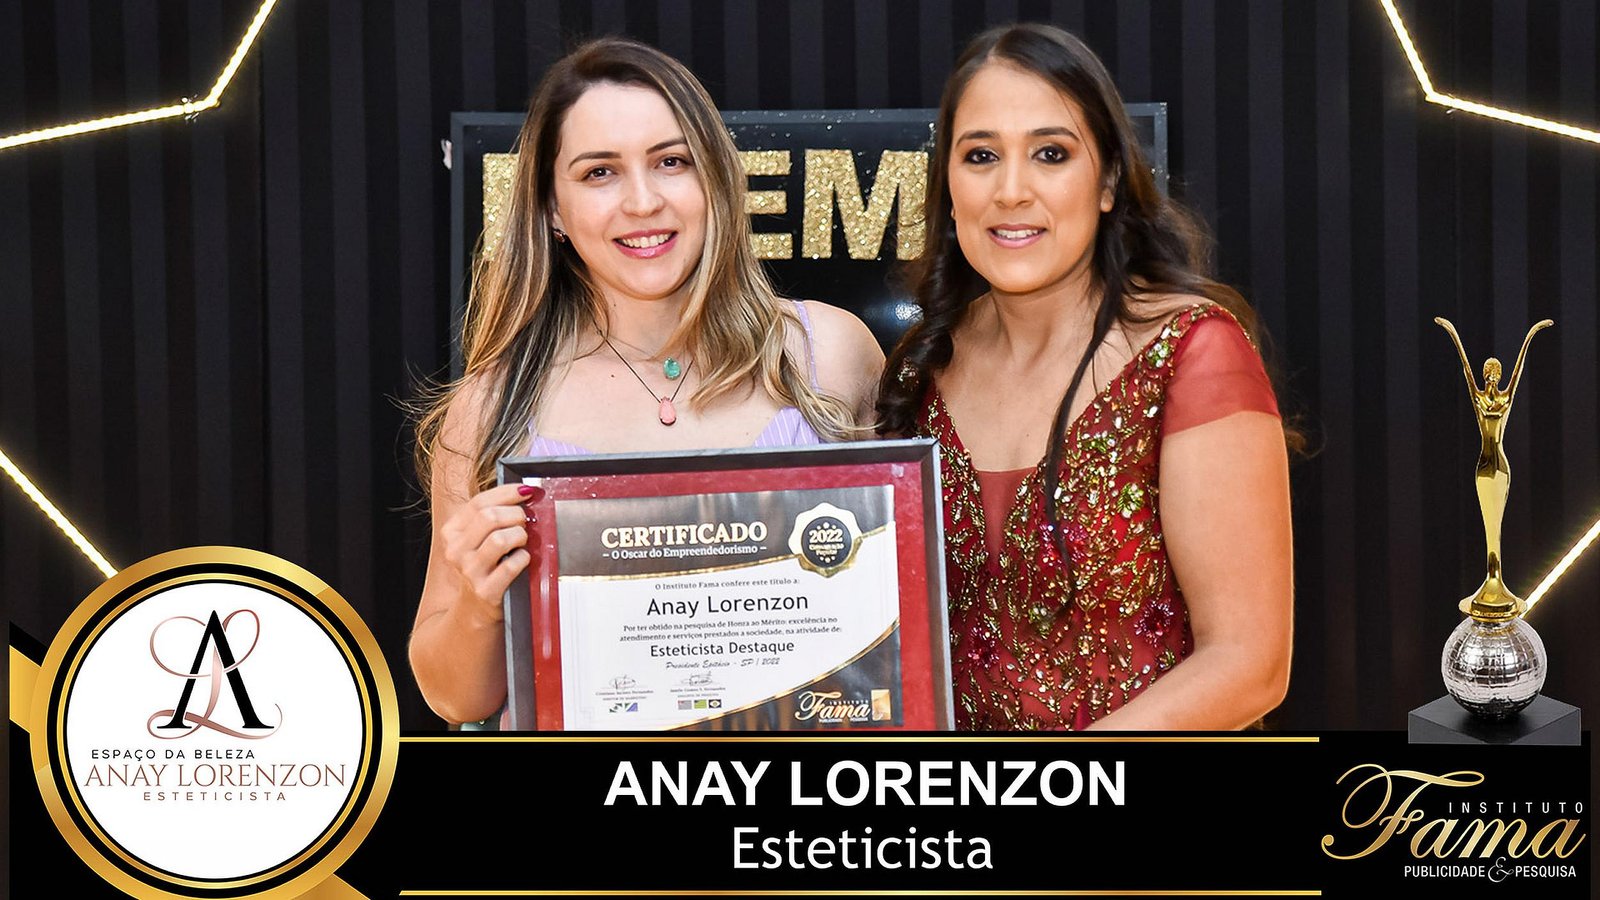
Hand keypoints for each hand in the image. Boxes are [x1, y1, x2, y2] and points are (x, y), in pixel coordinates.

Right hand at [438, 482, 538, 620]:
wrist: (472, 611)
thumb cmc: (483, 568)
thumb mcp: (477, 540)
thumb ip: (492, 516)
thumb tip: (524, 492)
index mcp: (451, 533)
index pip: (479, 502)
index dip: (507, 493)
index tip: (526, 491)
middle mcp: (456, 551)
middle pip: (490, 517)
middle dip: (516, 515)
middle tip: (524, 522)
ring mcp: (469, 572)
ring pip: (500, 539)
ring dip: (519, 536)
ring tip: (522, 542)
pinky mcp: (486, 590)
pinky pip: (512, 564)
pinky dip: (524, 559)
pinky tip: (522, 560)